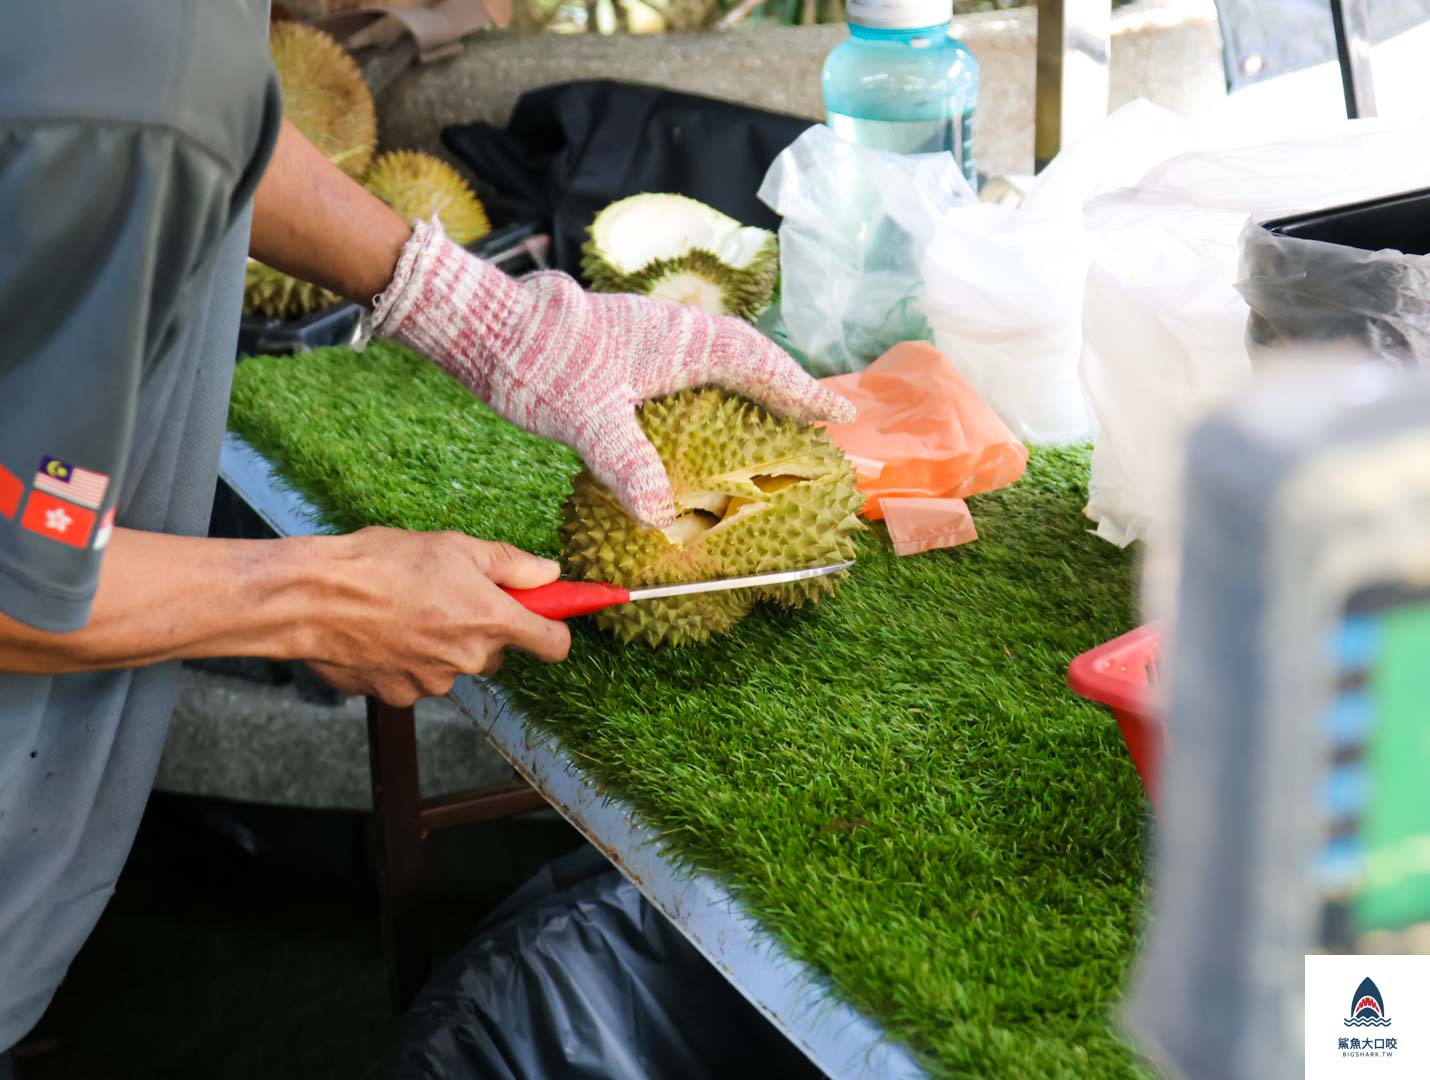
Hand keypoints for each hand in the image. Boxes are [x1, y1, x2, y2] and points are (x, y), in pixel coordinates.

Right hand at [303, 527, 569, 706]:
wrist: (314, 598)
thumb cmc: (383, 564)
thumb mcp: (455, 547)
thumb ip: (510, 564)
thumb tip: (549, 574)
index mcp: (492, 621)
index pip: (554, 644)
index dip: (555, 630)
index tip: (547, 617)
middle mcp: (469, 659)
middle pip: (495, 652)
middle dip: (480, 629)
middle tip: (446, 596)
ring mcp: (434, 682)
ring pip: (453, 664)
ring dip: (440, 643)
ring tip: (403, 609)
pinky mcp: (400, 695)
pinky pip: (417, 677)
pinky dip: (406, 659)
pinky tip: (382, 632)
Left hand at [361, 218, 856, 527]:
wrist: (483, 326)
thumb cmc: (538, 361)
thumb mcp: (585, 418)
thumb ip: (626, 462)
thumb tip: (657, 514)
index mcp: (678, 341)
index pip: (756, 363)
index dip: (799, 389)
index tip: (838, 411)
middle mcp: (672, 333)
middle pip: (746, 356)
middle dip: (783, 385)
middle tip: (818, 414)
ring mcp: (648, 339)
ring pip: (716, 359)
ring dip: (748, 383)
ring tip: (775, 413)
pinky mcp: (625, 351)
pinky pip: (686, 367)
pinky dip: (708, 389)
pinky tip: (700, 416)